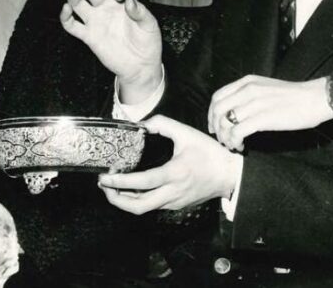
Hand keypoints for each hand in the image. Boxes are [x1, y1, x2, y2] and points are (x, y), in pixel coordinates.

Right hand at [59, 0, 161, 101]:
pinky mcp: (89, 36)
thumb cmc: (148, 42)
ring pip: (79, 3)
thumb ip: (141, 13)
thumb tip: (129, 2)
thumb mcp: (149, 25)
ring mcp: (96, 21)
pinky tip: (66, 9)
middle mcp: (106, 8)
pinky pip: (72, 25)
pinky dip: (66, 17)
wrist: (141, 66)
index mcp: (122, 1)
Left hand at [98, 115, 241, 213]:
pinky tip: (132, 189)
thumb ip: (164, 125)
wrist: (229, 175)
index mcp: (174, 173)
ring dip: (125, 201)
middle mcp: (172, 192)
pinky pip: (153, 205)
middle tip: (103, 186)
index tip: (105, 177)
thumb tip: (144, 124)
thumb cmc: (209, 154)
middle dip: (116, 198)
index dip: (121, 182)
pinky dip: (138, 199)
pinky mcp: (176, 205)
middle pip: (138, 206)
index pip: (142, 182)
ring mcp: (174, 202)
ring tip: (113, 188)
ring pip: (144, 209)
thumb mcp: (187, 133)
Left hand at [208, 75, 332, 150]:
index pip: (218, 96)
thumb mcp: (266, 87)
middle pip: (217, 110)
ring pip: (225, 122)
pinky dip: (235, 142)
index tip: (215, 126)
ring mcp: (254, 103)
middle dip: (216, 128)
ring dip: (225, 138)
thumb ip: (249, 95)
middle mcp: (248, 90)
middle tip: (223, 139)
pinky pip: (237, 132)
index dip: (211, 114)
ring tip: (234, 145)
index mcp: (247, 82)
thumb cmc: (294, 96)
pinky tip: (242, 146)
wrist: (314, 98)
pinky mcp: (263, 118)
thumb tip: (235, 111)